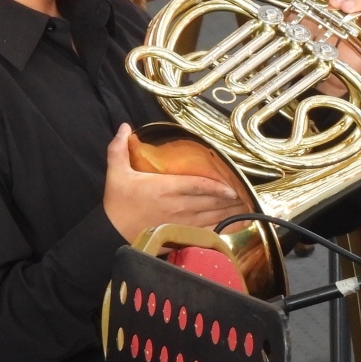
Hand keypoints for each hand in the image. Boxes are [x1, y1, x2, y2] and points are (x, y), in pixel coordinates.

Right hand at [103, 124, 240, 242]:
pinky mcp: (180, 234)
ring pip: (213, 217)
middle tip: (251, 193)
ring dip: (232, 212)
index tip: (234, 186)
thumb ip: (119, 149)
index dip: (219, 186)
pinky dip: (224, 229)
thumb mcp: (116, 173)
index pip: (199, 186)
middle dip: (233, 198)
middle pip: (212, 201)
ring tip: (250, 205)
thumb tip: (124, 126)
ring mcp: (181, 222)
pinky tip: (238, 225)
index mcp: (166, 189)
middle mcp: (178, 206)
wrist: (109, 234)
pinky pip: (208, 232)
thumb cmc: (117, 203)